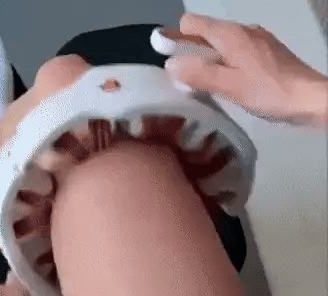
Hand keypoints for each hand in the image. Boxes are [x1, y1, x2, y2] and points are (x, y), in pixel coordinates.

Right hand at [163, 13, 327, 126]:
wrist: (309, 98)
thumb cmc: (268, 92)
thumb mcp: (229, 85)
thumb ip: (199, 74)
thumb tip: (170, 64)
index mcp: (231, 36)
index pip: (194, 24)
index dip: (174, 34)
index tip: (157, 48)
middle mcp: (243, 32)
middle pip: (206, 32)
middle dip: (185, 44)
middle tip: (166, 61)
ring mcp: (256, 42)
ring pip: (220, 43)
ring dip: (201, 54)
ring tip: (187, 74)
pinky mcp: (264, 54)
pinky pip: (233, 51)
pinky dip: (218, 60)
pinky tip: (216, 78)